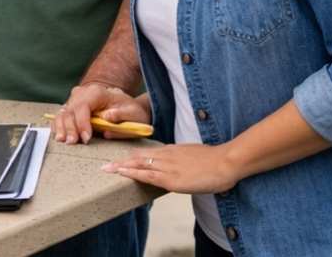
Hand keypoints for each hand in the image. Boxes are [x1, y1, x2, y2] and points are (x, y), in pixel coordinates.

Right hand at [52, 82, 147, 143]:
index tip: (86, 138)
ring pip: (63, 113)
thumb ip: (121, 114)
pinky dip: (59, 126)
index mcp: (97, 92)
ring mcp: (75, 100)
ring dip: (61, 127)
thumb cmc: (130, 111)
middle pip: (71, 110)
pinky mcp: (72, 108)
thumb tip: (107, 117)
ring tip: (64, 141)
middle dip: (70, 127)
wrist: (126, 107)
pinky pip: (61, 116)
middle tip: (73, 142)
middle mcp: (83, 93)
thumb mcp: (133, 113)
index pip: (83, 106)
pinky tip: (60, 136)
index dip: (82, 122)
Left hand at [102, 143, 239, 194]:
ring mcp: (168, 167)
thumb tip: (179, 164)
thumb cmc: (216, 161)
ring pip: (139, 164)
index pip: (148, 153)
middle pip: (139, 157)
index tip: (122, 159)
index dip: (133, 156)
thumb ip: (183, 159)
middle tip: (105, 164)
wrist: (226, 161)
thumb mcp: (195, 155)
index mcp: (173, 150)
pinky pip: (148, 175)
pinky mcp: (171, 179)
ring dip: (122, 167)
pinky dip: (133, 174)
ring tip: (107, 169)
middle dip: (121, 161)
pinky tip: (123, 174)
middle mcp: (167, 156)